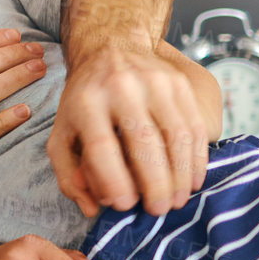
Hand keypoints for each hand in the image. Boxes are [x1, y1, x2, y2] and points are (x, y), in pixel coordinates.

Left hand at [48, 44, 208, 217]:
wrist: (109, 48)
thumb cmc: (84, 101)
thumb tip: (92, 207)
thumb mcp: (62, 132)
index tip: (125, 206)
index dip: (114, 179)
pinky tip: (192, 180)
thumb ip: (68, 172)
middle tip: (157, 211)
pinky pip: (194, 126)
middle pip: (143, 142)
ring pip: (175, 136)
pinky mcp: (178, 83)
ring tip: (175, 201)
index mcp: (85, 101)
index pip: (101, 146)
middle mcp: (119, 88)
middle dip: (154, 184)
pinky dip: (196, 159)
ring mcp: (153, 82)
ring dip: (180, 176)